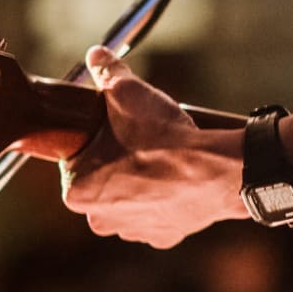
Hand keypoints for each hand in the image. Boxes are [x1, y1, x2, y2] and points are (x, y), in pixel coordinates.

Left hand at [60, 46, 245, 247]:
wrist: (215, 171)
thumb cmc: (163, 138)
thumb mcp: (127, 93)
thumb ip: (106, 72)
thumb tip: (96, 55)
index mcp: (77, 191)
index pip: (76, 160)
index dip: (96, 139)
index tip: (113, 129)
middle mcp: (99, 219)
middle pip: (101, 181)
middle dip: (117, 162)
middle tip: (138, 140)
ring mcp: (132, 230)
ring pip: (129, 199)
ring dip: (140, 182)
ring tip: (159, 157)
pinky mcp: (163, 236)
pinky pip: (157, 213)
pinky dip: (165, 198)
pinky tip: (175, 179)